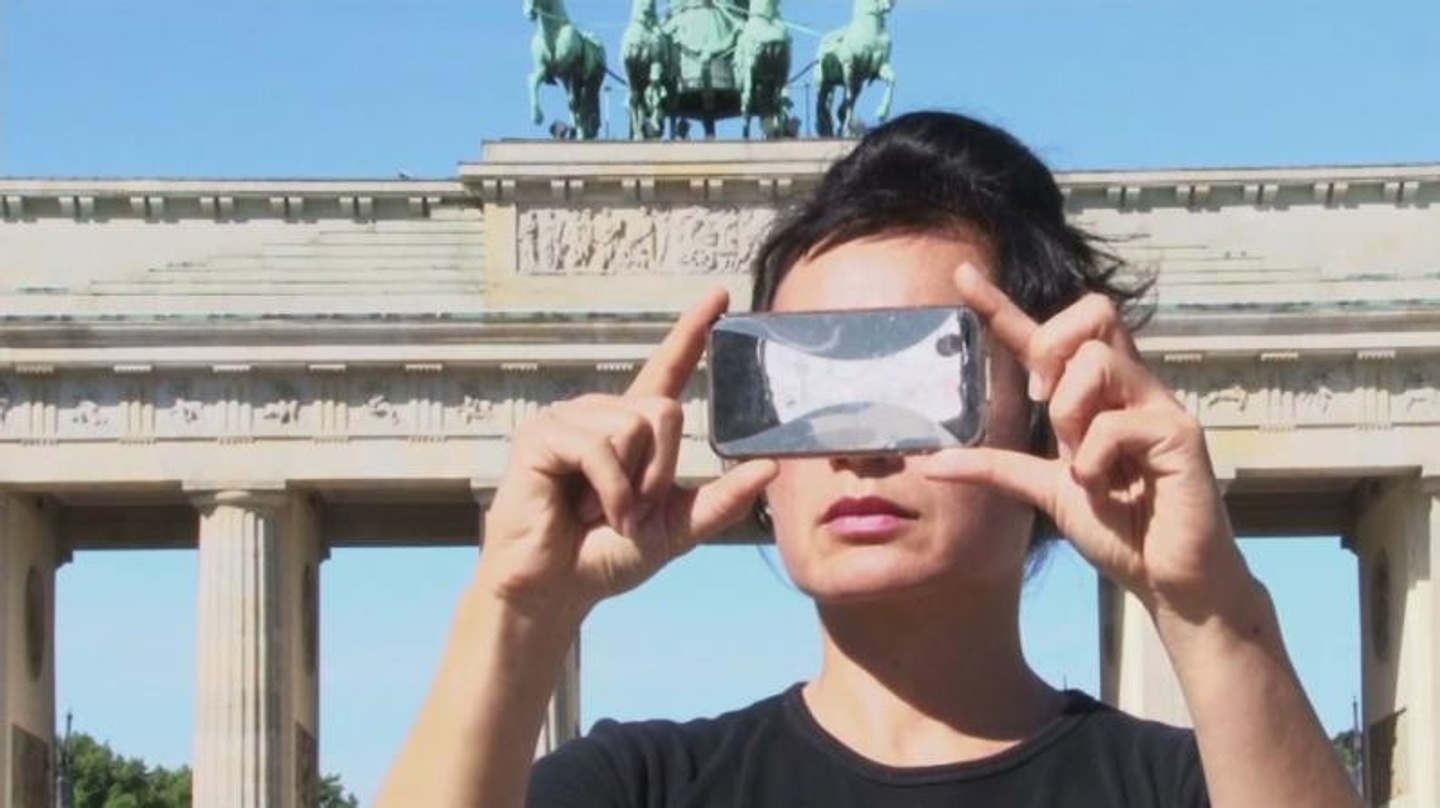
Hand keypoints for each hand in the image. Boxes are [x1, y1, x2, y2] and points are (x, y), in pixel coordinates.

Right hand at [476, 289, 777, 615]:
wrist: (556, 592)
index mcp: (631, 428)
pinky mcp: (540, 436)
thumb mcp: (676, 529)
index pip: (668, 369)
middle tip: (628, 509)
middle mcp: (600, 413)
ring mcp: (567, 420)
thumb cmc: (606, 557)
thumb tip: (770, 466)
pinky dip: (606, 491)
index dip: (692, 332)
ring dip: (629, 485)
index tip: (720, 295)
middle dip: (659, 471)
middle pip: (665, 410)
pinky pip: (601, 448)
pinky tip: (582, 511)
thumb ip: (721, 500)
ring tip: (599, 511)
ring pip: (635, 427)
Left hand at [919, 265, 1249, 620]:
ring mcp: (1158, 405)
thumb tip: (930, 463)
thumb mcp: (1045, 490)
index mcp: (1095, 396)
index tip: (961, 276)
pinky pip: (1116, 422)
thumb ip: (996, 468)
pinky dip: (1093, 459)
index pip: (1049, 335)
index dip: (1002, 304)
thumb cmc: (1120, 530)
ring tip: (1084, 464)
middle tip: (1044, 404)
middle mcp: (1129, 388)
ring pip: (1097, 361)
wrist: (1169, 579)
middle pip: (1091, 314)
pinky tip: (1103, 487)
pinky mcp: (1180, 434)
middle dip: (1053, 349)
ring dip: (1071, 413)